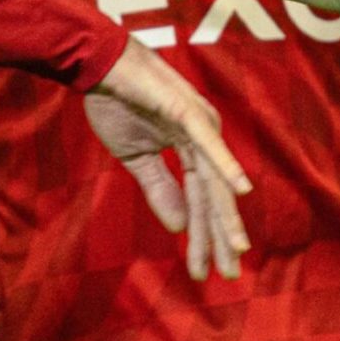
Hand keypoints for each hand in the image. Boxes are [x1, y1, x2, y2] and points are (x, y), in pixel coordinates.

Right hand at [84, 39, 252, 281]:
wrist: (97, 66)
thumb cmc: (116, 103)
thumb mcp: (135, 158)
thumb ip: (158, 189)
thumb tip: (176, 228)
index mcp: (193, 147)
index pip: (201, 200)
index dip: (201, 237)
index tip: (203, 272)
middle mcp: (204, 137)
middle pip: (215, 197)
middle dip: (219, 237)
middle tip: (229, 274)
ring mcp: (198, 124)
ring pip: (214, 180)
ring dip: (223, 216)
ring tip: (235, 248)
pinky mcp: (186, 113)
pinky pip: (208, 146)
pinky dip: (226, 167)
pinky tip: (241, 191)